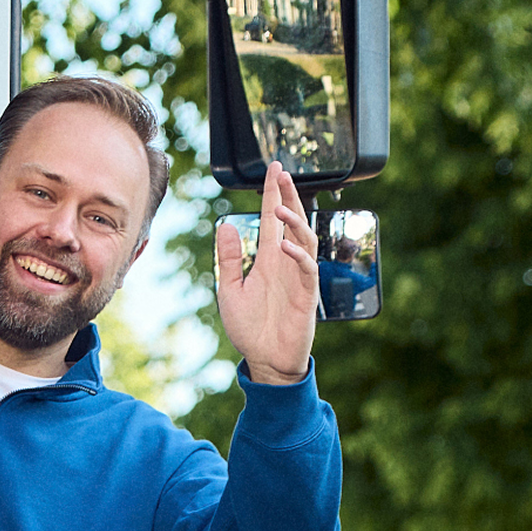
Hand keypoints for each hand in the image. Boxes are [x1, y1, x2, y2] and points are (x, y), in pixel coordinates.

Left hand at [214, 162, 318, 386]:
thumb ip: (229, 259)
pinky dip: (298, 256)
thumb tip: (224, 226)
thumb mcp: (230, 290)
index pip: (272, 219)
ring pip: (305, 239)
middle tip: (282, 172)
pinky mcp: (307, 295)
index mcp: (268, 259)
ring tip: (279, 207)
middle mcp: (286, 263)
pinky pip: (307, 269)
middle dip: (288, 196)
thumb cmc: (249, 328)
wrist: (265, 361)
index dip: (273, 193)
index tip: (273, 169)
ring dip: (294, 221)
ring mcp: (298, 277)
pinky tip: (285, 246)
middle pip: (292, 221)